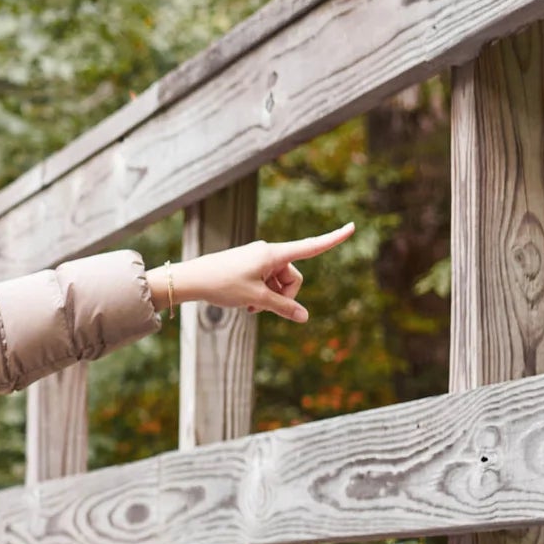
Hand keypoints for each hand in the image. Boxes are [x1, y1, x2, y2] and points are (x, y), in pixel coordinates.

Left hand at [160, 222, 353, 323]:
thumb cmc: (222, 284)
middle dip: (284, 296)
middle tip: (261, 308)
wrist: (191, 279)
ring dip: (269, 298)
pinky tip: (245, 304)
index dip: (333, 238)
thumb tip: (305, 317)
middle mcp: (268, 252)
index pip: (311, 246)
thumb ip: (282, 307)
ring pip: (278, 283)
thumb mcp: (256, 299)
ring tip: (248, 307)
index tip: (352, 226)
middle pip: (293, 277)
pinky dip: (260, 294)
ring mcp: (258, 258)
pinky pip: (266, 282)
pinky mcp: (249, 265)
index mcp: (274, 253)